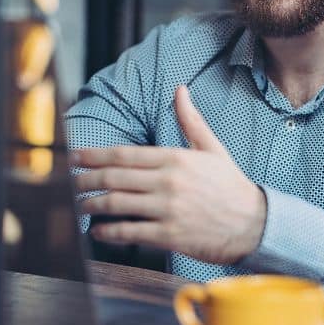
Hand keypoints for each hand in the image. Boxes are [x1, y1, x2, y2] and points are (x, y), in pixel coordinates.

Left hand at [73, 85, 266, 263]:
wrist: (254, 224)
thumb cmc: (230, 185)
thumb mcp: (212, 148)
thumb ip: (191, 120)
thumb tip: (181, 89)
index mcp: (175, 158)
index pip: (124, 154)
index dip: (94, 154)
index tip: (76, 156)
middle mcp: (168, 182)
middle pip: (114, 177)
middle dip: (86, 179)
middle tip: (69, 182)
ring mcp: (167, 209)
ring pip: (117, 204)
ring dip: (93, 205)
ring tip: (80, 206)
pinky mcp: (169, 235)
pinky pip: (130, 232)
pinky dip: (109, 232)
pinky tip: (98, 231)